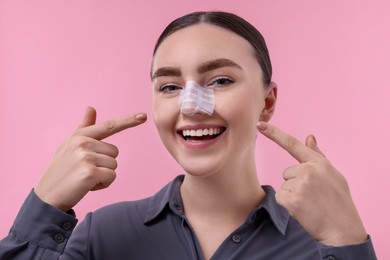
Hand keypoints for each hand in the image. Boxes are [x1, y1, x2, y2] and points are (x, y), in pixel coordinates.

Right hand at [34, 107, 146, 211]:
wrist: (47, 196)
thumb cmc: (61, 170)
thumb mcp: (69, 145)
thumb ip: (84, 127)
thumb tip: (91, 108)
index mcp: (80, 135)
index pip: (109, 126)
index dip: (128, 121)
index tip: (143, 116)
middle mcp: (83, 143)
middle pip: (115, 152)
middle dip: (104, 164)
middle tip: (85, 170)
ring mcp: (86, 157)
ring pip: (114, 165)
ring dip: (104, 175)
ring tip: (85, 178)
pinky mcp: (90, 172)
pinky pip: (112, 177)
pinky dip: (103, 184)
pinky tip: (87, 186)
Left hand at [257, 121, 366, 245]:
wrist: (342, 228)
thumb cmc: (338, 201)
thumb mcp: (333, 174)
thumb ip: (318, 155)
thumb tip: (309, 136)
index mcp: (318, 162)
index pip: (292, 144)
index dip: (274, 133)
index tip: (260, 124)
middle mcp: (308, 170)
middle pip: (287, 172)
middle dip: (296, 183)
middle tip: (313, 195)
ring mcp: (299, 184)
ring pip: (284, 185)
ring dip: (293, 195)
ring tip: (310, 203)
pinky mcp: (291, 199)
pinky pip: (280, 197)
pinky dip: (288, 204)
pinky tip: (303, 209)